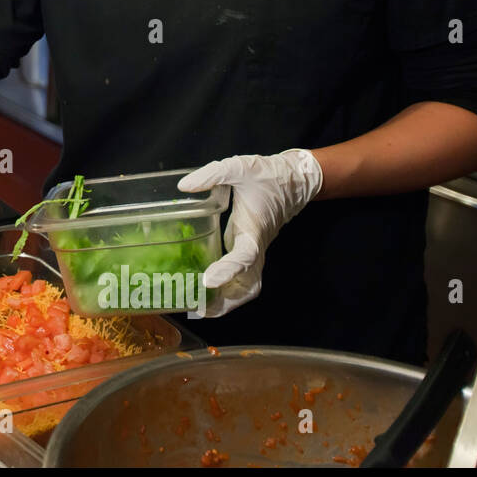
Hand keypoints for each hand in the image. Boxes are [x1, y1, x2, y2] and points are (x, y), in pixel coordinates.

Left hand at [177, 149, 321, 318]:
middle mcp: (256, 246)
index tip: (208, 280)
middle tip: (198, 310)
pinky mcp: (248, 251)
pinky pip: (240, 278)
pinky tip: (202, 293)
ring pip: (245, 287)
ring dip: (225, 302)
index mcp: (255, 229)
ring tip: (196, 309)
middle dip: (225, 302)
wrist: (293, 180)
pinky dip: (224, 290)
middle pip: (247, 286)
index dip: (228, 270)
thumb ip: (213, 174)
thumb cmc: (267, 174)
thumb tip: (184, 186)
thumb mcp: (240, 167)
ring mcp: (254, 252)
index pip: (245, 256)